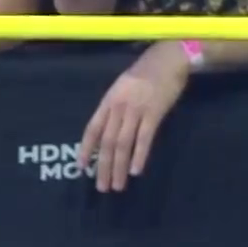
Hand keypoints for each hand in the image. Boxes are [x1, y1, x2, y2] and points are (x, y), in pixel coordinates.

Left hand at [78, 43, 189, 191]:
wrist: (166, 60)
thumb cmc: (144, 74)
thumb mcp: (122, 88)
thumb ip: (114, 108)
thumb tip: (107, 131)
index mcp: (108, 101)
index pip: (92, 129)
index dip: (85, 149)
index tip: (81, 167)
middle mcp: (118, 107)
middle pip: (106, 141)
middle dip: (102, 166)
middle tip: (101, 187)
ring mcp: (135, 110)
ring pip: (122, 144)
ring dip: (118, 167)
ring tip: (117, 185)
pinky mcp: (154, 114)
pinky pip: (144, 138)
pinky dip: (138, 156)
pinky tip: (135, 171)